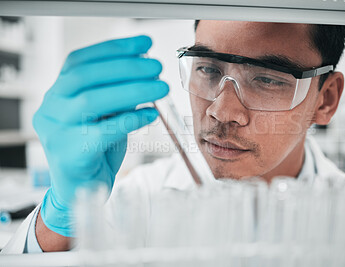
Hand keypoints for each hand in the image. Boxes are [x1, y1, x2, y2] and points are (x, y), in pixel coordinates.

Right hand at [33, 35, 167, 236]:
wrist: (81, 189)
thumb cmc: (96, 148)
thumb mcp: (105, 115)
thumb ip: (117, 93)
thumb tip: (145, 69)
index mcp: (58, 93)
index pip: (80, 61)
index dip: (114, 49)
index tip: (144, 44)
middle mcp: (51, 108)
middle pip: (85, 77)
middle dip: (126, 68)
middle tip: (157, 68)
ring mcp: (56, 132)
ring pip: (92, 102)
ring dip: (132, 91)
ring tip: (160, 88)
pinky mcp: (69, 155)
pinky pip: (102, 132)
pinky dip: (130, 120)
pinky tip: (150, 115)